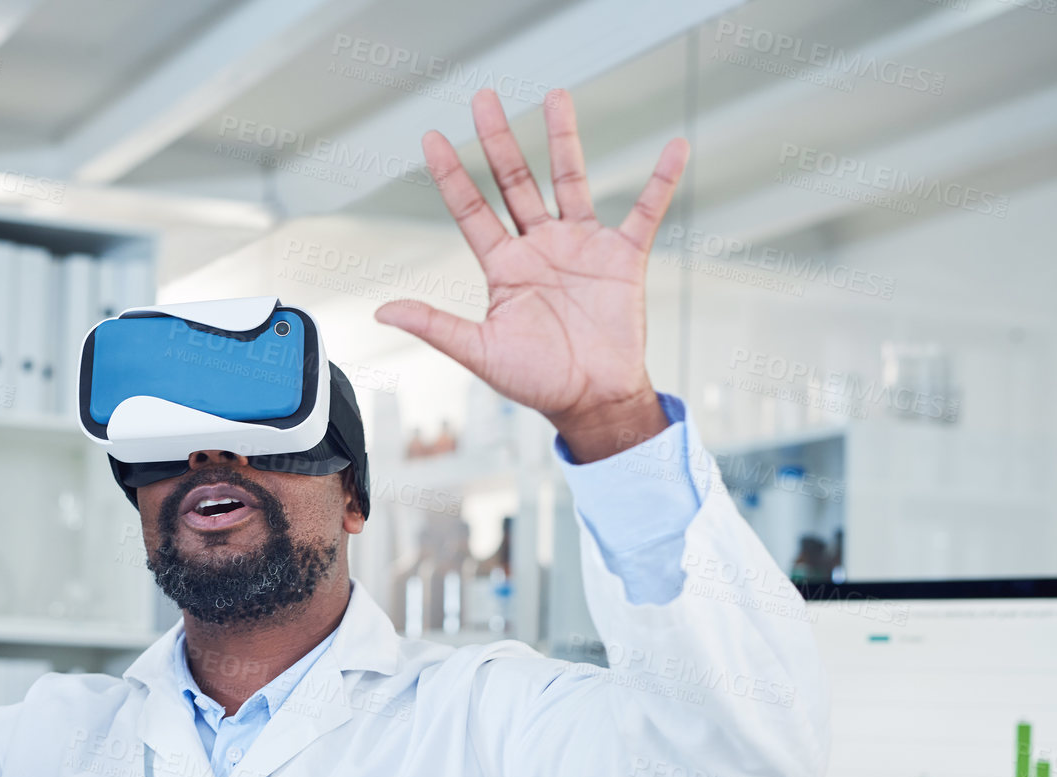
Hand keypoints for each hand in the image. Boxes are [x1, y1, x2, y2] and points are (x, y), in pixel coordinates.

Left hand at [376, 88, 687, 461]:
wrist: (593, 400)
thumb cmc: (537, 381)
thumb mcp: (479, 352)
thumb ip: (435, 325)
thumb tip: (382, 312)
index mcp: (505, 267)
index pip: (471, 210)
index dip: (451, 174)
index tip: (431, 137)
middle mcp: (540, 247)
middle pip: (515, 182)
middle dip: (499, 140)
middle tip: (484, 98)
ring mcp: (582, 247)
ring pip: (570, 180)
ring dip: (564, 139)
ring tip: (557, 96)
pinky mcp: (623, 257)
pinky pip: (645, 210)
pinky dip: (661, 180)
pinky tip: (675, 148)